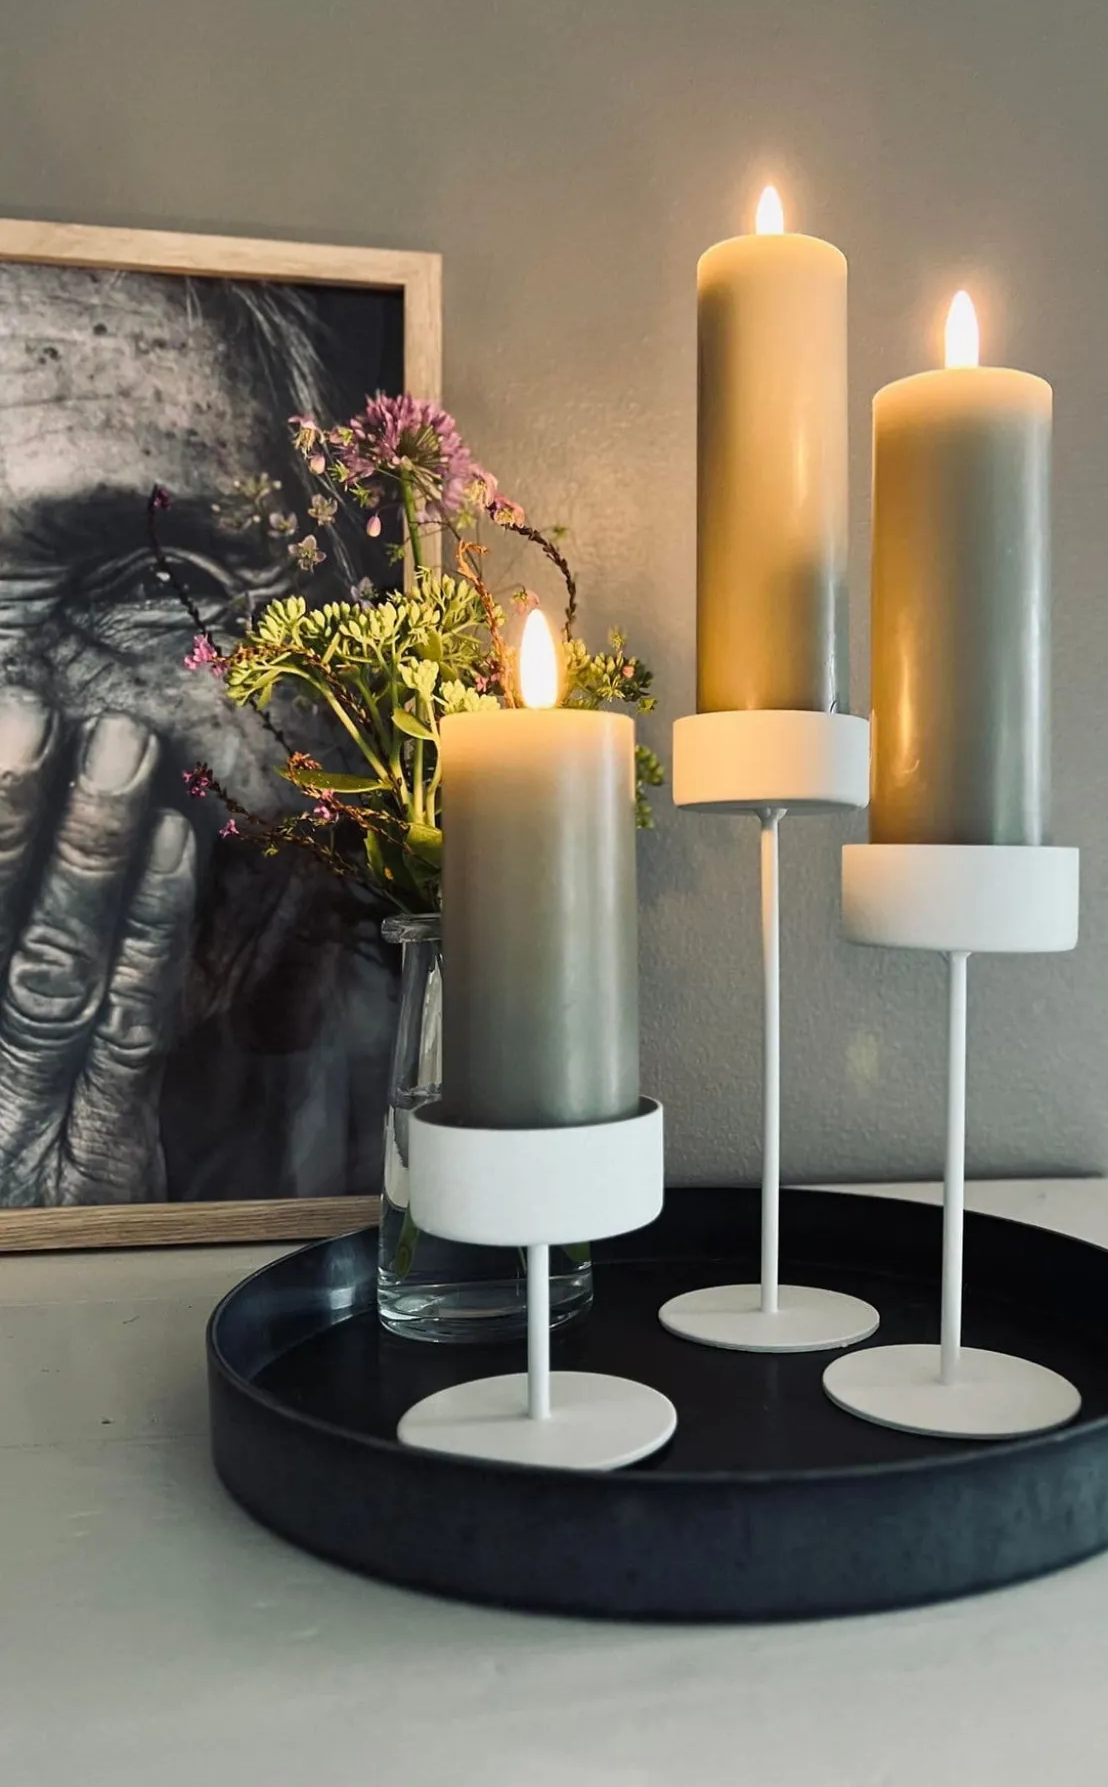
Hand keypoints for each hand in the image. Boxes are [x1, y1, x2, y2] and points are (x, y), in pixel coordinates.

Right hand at [0, 695, 195, 1205]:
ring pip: (54, 970)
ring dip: (90, 853)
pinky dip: (154, 932)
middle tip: (29, 714)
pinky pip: (132, 1030)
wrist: (22, 1310)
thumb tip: (33, 848)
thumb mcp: (26, 1063)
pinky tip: (174, 847)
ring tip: (121, 752)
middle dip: (2, 817)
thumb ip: (19, 941)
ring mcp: (25, 1120)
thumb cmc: (23, 1136)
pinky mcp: (102, 1147)